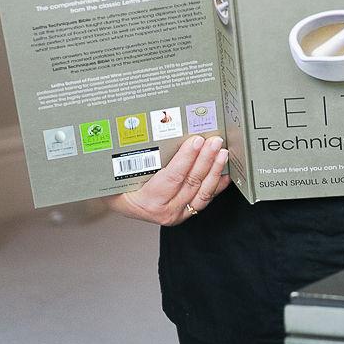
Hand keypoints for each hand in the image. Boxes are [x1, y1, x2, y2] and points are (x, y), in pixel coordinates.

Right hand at [107, 135, 229, 226]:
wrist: (120, 204)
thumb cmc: (118, 187)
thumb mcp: (120, 174)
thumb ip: (134, 158)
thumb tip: (147, 130)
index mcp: (148, 201)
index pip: (172, 177)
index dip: (187, 158)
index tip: (196, 141)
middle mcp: (165, 211)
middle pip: (191, 182)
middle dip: (206, 159)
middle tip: (214, 141)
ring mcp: (178, 214)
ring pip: (203, 192)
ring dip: (215, 170)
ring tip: (222, 153)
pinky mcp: (187, 213)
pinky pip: (206, 198)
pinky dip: (217, 184)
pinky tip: (225, 172)